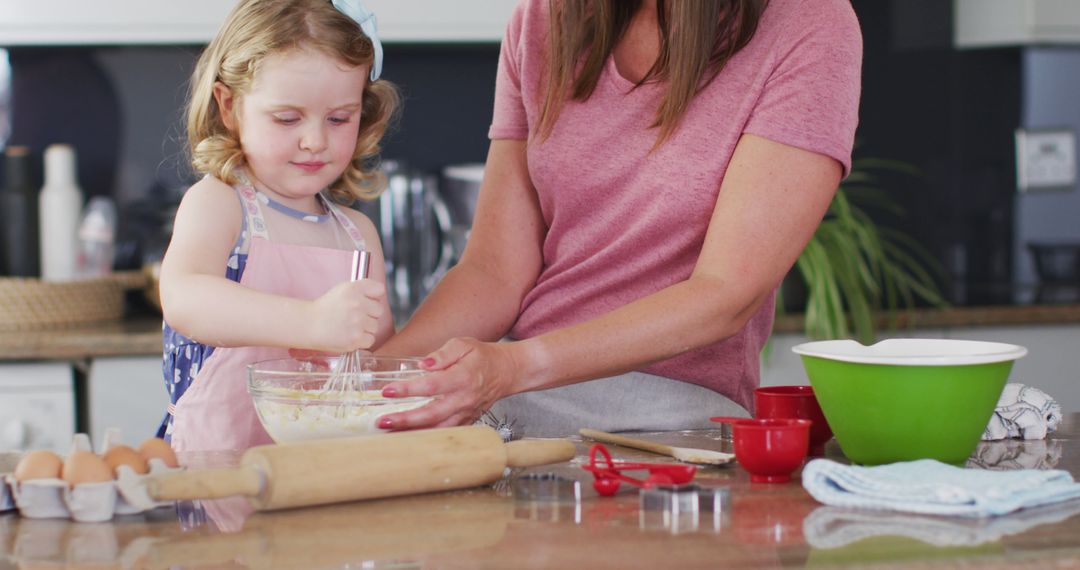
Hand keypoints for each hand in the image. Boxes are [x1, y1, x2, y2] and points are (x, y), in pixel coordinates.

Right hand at [307, 280, 385, 352]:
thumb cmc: (326, 308)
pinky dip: (362, 340)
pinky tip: (350, 335)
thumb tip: (379, 295)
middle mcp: (357, 304)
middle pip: (379, 310)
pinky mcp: (356, 338)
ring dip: (365, 328)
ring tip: (350, 326)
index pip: (379, 289)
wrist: (309, 325)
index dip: (373, 296)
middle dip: (369, 314)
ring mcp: (357, 322)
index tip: (366, 300)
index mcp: (354, 289)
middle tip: (354, 316)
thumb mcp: (342, 290)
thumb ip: (362, 290)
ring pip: (375, 326)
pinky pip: (370, 339)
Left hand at [375, 338, 519, 429]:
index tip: (388, 391)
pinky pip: (445, 434)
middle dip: (405, 420)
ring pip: (438, 429)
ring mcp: (466, 414)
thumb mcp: (463, 344)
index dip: (409, 389)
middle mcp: (464, 399)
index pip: (432, 385)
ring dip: (412, 433)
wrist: (505, 372)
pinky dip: (426, 438)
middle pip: (432, 414)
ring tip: (389, 433)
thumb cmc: (481, 357)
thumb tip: (423, 364)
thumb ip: (442, 354)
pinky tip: (407, 437)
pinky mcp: (466, 422)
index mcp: (463, 377)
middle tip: (382, 421)